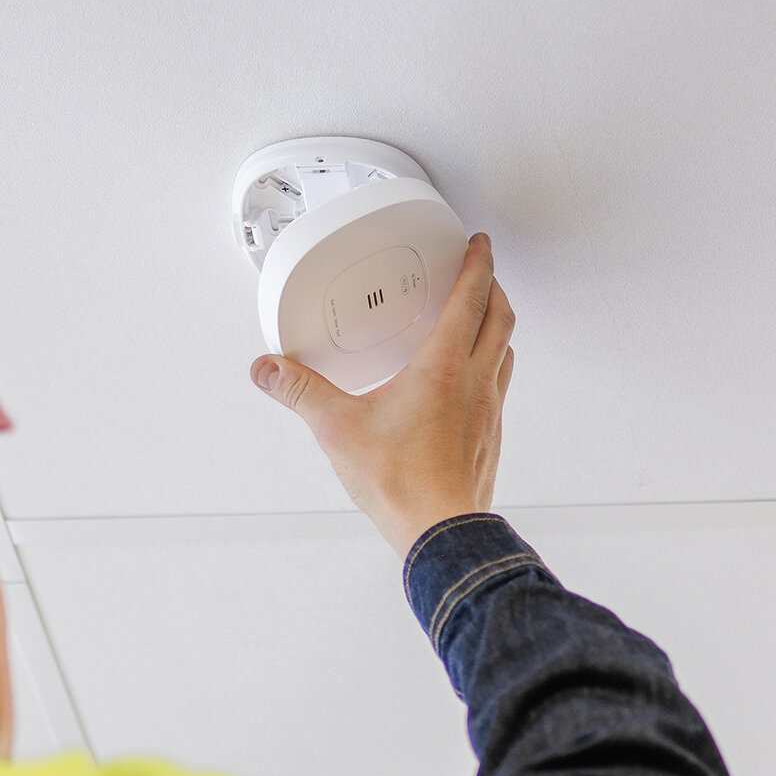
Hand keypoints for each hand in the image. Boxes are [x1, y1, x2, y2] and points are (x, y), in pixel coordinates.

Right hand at [250, 232, 515, 558]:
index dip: (477, 263)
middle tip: (480, 274)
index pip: (471, 297)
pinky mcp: (488, 437)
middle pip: (500, 318)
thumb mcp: (337, 429)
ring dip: (495, 328)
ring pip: (505, 352)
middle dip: (492, 287)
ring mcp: (488, 411)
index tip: (477, 245)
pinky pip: (498, 388)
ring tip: (476, 322)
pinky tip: (467, 384)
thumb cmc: (401, 483)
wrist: (439, 530)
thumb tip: (270, 369)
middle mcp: (475, 383)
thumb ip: (300, 392)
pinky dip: (489, 368)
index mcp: (443, 367)